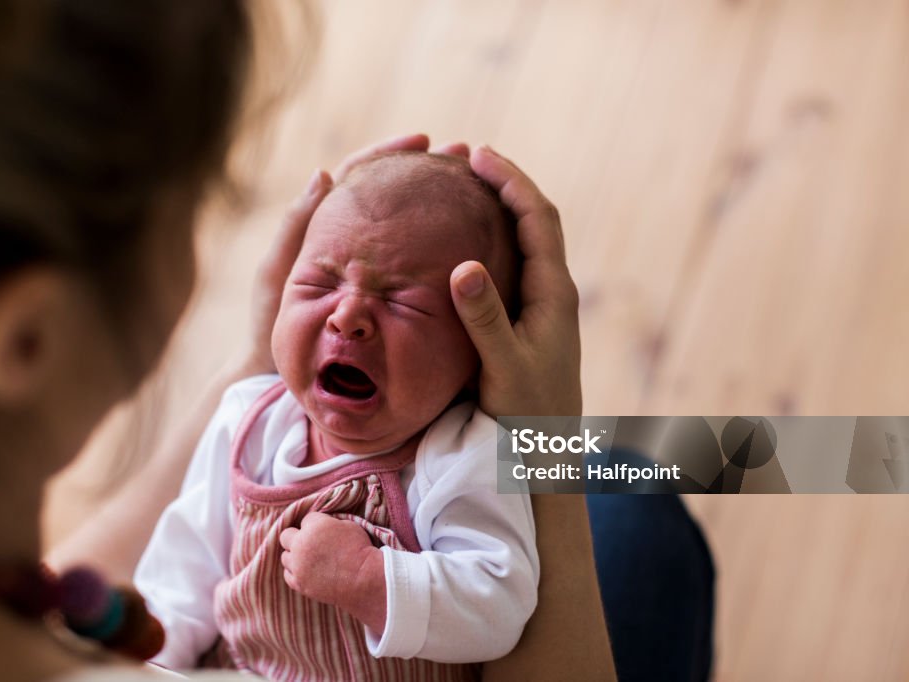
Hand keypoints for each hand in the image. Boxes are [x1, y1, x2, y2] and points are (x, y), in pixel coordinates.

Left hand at [240, 133, 466, 375]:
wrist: (281, 374)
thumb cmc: (272, 324)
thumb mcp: (278, 272)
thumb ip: (296, 226)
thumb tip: (324, 173)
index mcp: (327, 226)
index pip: (362, 175)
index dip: (390, 154)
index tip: (422, 141)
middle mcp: (355, 241)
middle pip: (395, 194)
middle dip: (429, 172)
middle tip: (464, 156)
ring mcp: (374, 268)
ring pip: (410, 228)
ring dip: (442, 204)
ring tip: (477, 188)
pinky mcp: (389, 295)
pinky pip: (418, 265)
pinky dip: (441, 247)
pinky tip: (470, 241)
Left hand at [279, 512, 385, 632]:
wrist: (364, 579)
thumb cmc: (360, 550)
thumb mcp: (348, 525)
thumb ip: (328, 523)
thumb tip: (321, 526)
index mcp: (314, 526)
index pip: (306, 519)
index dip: (317, 524)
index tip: (326, 532)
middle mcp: (301, 544)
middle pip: (286, 535)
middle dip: (297, 537)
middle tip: (311, 543)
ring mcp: (298, 566)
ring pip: (285, 557)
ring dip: (295, 556)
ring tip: (310, 559)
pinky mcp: (299, 583)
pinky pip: (288, 575)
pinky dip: (296, 572)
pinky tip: (308, 571)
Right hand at [449, 145, 581, 416]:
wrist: (548, 454)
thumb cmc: (528, 414)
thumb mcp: (503, 367)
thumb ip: (484, 318)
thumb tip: (463, 266)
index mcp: (554, 293)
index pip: (538, 218)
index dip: (511, 181)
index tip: (477, 154)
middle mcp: (554, 292)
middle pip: (535, 220)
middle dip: (505, 184)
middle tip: (467, 159)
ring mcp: (544, 306)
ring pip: (526, 241)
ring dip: (501, 208)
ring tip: (466, 188)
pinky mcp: (530, 321)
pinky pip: (514, 264)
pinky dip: (493, 240)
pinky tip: (466, 243)